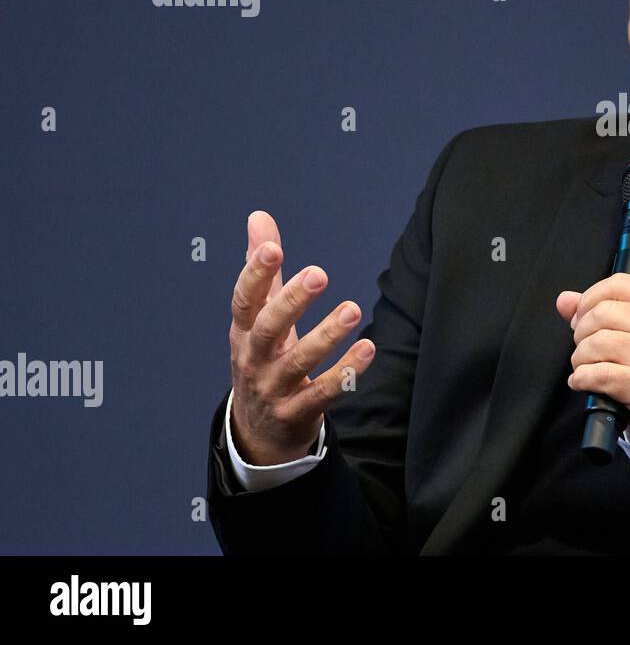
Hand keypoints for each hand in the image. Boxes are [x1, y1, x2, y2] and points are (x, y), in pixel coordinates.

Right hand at [227, 210, 375, 465]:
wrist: (258, 431)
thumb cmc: (263, 358)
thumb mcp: (257, 316)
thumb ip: (264, 268)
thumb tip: (259, 217)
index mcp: (242, 332)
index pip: (244, 301)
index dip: (254, 274)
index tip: (272, 247)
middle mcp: (253, 360)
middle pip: (267, 329)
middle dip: (291, 301)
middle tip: (319, 273)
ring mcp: (274, 389)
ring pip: (298, 363)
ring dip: (326, 336)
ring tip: (353, 309)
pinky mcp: (298, 412)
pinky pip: (323, 393)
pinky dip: (345, 373)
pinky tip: (367, 349)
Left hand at [556, 272, 629, 442]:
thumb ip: (606, 311)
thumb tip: (565, 300)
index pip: (620, 284)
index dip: (591, 298)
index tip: (583, 317)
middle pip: (603, 313)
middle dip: (582, 332)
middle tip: (587, 349)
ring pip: (598, 343)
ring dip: (580, 358)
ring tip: (587, 367)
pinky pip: (600, 374)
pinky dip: (582, 378)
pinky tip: (583, 382)